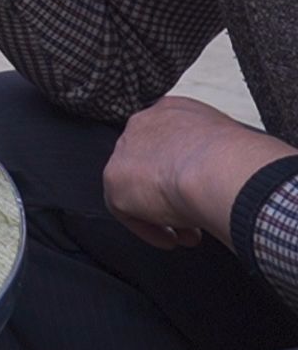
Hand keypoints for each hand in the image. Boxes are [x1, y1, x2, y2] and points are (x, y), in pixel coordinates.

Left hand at [103, 96, 296, 249]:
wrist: (219, 166)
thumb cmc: (236, 159)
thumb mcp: (228, 146)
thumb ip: (213, 154)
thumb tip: (220, 175)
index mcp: (172, 110)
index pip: (171, 142)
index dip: (186, 173)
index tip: (202, 192)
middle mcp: (142, 124)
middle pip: (151, 165)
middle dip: (172, 194)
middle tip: (195, 217)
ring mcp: (124, 150)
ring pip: (138, 187)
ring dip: (162, 213)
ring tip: (187, 235)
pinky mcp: (114, 178)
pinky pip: (125, 210)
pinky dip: (148, 228)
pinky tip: (171, 239)